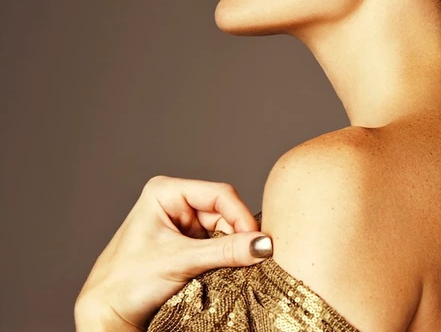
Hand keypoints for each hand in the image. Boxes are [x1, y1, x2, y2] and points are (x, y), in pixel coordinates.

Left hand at [75, 175, 273, 330]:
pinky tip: (227, 269)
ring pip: (223, 230)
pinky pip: (216, 245)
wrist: (108, 316)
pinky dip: (225, 257)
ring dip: (232, 248)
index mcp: (165, 192)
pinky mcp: (185, 245)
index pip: (219, 194)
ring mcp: (180, 225)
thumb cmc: (127, 283)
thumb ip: (225, 251)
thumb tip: (264, 245)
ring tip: (236, 267)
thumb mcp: (181, 262)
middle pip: (224, 212)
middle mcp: (174, 204)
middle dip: (237, 235)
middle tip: (252, 257)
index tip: (257, 240)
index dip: (241, 215)